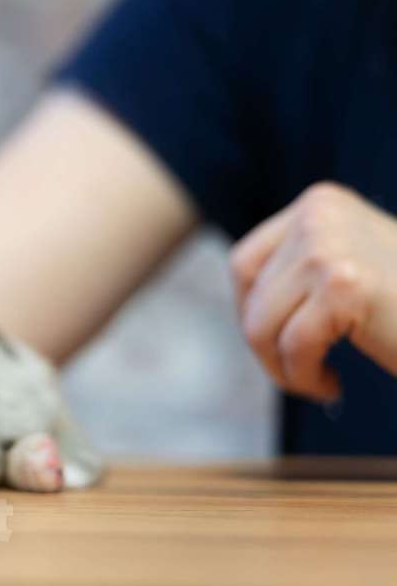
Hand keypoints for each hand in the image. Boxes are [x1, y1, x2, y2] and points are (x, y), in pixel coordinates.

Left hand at [230, 182, 396, 400]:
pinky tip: (332, 387)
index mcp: (320, 204)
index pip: (245, 261)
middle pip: (249, 293)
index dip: (248, 312)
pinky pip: (291, 345)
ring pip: (261, 323)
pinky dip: (303, 377)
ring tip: (317, 381)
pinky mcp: (344, 284)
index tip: (273, 345)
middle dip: (264, 345)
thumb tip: (244, 308)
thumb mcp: (348, 272)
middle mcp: (319, 214)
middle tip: (298, 374)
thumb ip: (301, 274)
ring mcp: (329, 245)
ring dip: (282, 367)